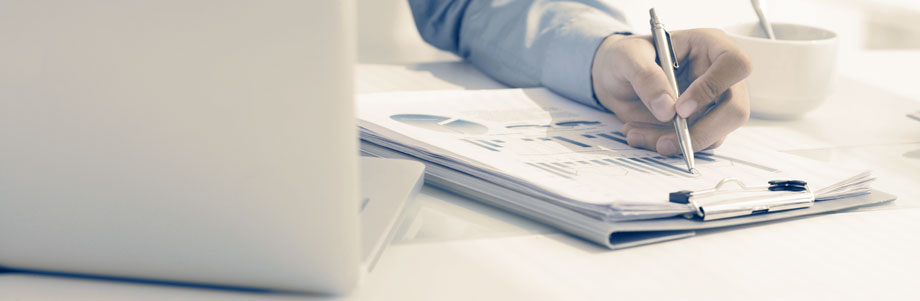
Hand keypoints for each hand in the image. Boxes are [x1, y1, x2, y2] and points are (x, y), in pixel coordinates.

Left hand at [591, 29, 751, 154]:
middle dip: (701, 132)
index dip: (713, 88)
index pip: (735, 64)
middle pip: (735, 109)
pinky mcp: (699, 124)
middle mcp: (718, 75)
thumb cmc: (626, 57)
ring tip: (638, 134)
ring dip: (677, 142)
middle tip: (665, 141)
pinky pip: (694, 143)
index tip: (680, 108)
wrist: (614, 77)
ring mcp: (712, 102)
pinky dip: (667, 145)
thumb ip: (646, 77)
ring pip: (714, 134)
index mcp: (709, 45)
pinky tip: (640, 135)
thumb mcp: (627, 57)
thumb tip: (667, 109)